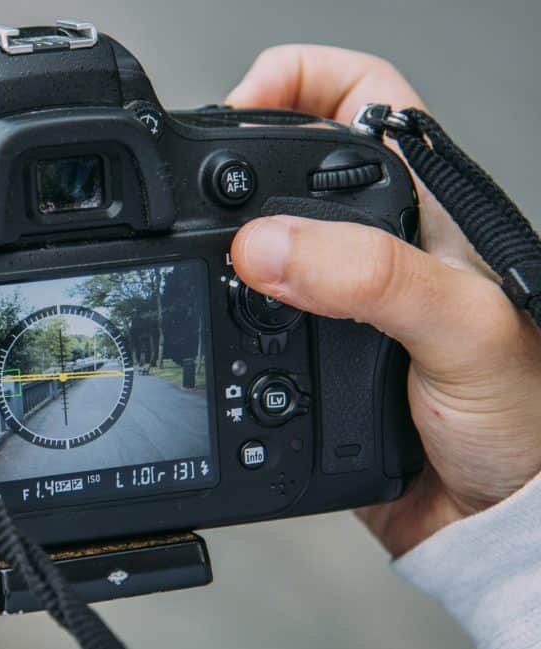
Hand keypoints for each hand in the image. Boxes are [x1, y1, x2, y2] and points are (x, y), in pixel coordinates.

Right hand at [227, 45, 540, 555]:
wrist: (492, 517)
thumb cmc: (524, 416)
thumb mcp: (460, 328)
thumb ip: (371, 278)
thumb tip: (265, 247)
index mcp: (422, 206)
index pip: (358, 94)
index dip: (296, 80)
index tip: (241, 106)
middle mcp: (372, 243)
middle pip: (284, 164)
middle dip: (233, 165)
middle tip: (198, 194)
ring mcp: (333, 299)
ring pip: (252, 240)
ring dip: (213, 247)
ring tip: (192, 260)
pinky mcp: (301, 353)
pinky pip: (237, 317)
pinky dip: (209, 314)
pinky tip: (207, 325)